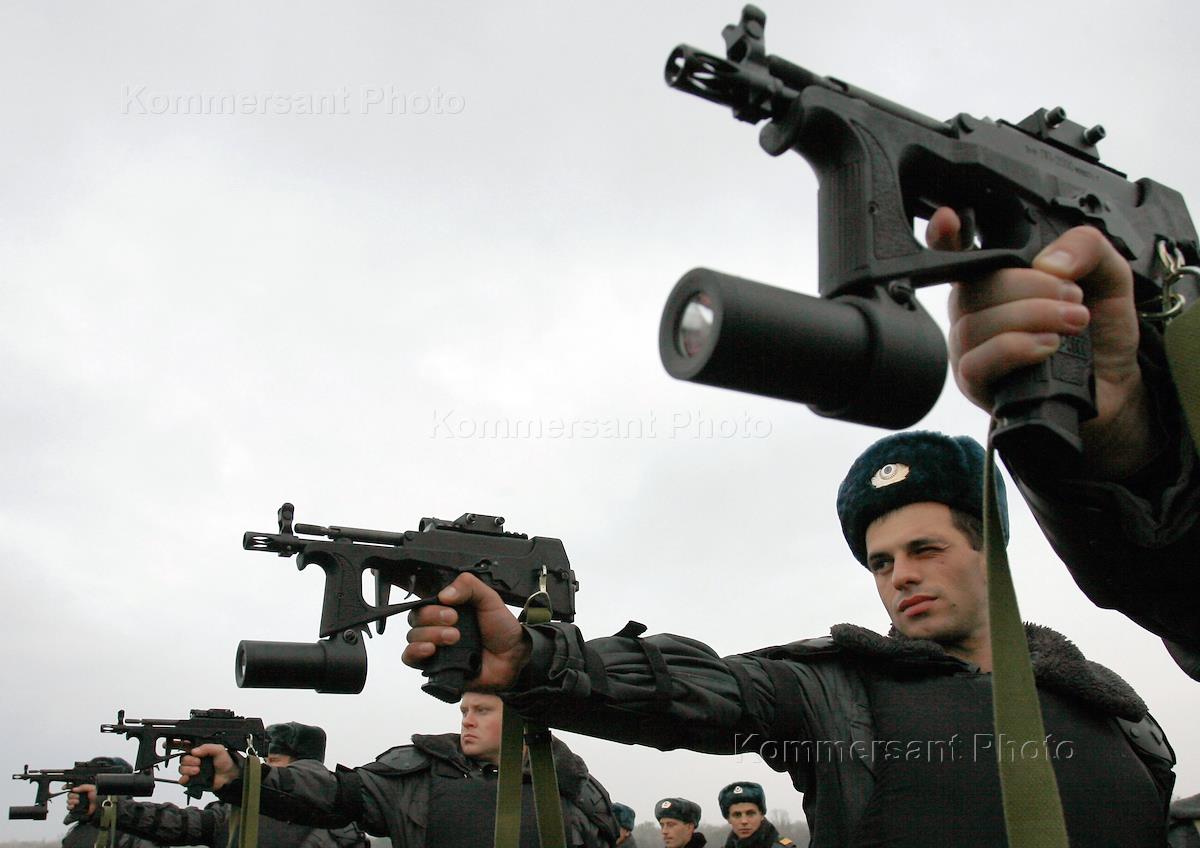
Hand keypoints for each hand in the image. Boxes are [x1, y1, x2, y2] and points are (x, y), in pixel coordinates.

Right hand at [68, 784, 96, 816]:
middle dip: (72, 795)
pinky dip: (70, 806)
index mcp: (81, 789)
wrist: (99, 805)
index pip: (71, 787)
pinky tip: (74, 806)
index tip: (64, 788)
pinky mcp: (76, 808)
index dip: (66, 787)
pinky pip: (69, 807)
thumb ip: (83, 787)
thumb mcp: (92, 788)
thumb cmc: (97, 796)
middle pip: (69, 794)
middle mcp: (78, 795)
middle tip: (77, 796)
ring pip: (68, 801)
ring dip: (71, 801)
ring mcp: (76, 801)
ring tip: (77, 801)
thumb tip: (74, 789)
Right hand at [179, 744, 238, 790]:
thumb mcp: (219, 750)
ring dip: (187, 770)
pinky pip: (182, 780)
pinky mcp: (192, 780)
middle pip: (183, 759)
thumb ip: (207, 748)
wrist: (229, 776)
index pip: (187, 748)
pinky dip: (183, 779)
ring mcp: (193, 770)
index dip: (184, 748)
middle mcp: (195, 760)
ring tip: (198, 770)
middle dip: (189, 761)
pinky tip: (189, 777)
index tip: (186, 750)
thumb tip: (194, 751)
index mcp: (200, 752)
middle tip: (198, 762)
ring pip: (182, 769)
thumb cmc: (225, 762)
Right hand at [402, 573, 530, 689]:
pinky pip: (411, 660)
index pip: (424, 604)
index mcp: (447, 609)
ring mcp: (435, 647)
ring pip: (413, 638)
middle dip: (432, 620)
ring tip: (453, 638)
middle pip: (415, 620)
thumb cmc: (501, 628)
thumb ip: (468, 587)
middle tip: (454, 622)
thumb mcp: (488, 598)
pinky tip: (430, 650)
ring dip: (429, 636)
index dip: (432, 607)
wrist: (513, 656)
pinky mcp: (434, 666)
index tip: (452, 612)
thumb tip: (444, 594)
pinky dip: (415, 653)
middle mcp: (437, 627)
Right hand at [928, 208, 1155, 477]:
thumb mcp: (1108, 275)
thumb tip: (1049, 262)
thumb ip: (1087, 247)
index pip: (956, 251)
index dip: (944, 235)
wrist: (1113, 388)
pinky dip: (1016, 348)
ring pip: (977, 323)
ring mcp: (970, 347)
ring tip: (1072, 324)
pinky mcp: (975, 383)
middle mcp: (974, 310)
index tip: (948, 218)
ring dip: (1032, 318)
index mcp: (997, 278)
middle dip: (1032, 287)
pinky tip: (1047, 347)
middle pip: (976, 286)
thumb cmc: (1100, 334)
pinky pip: (978, 360)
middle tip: (1073, 299)